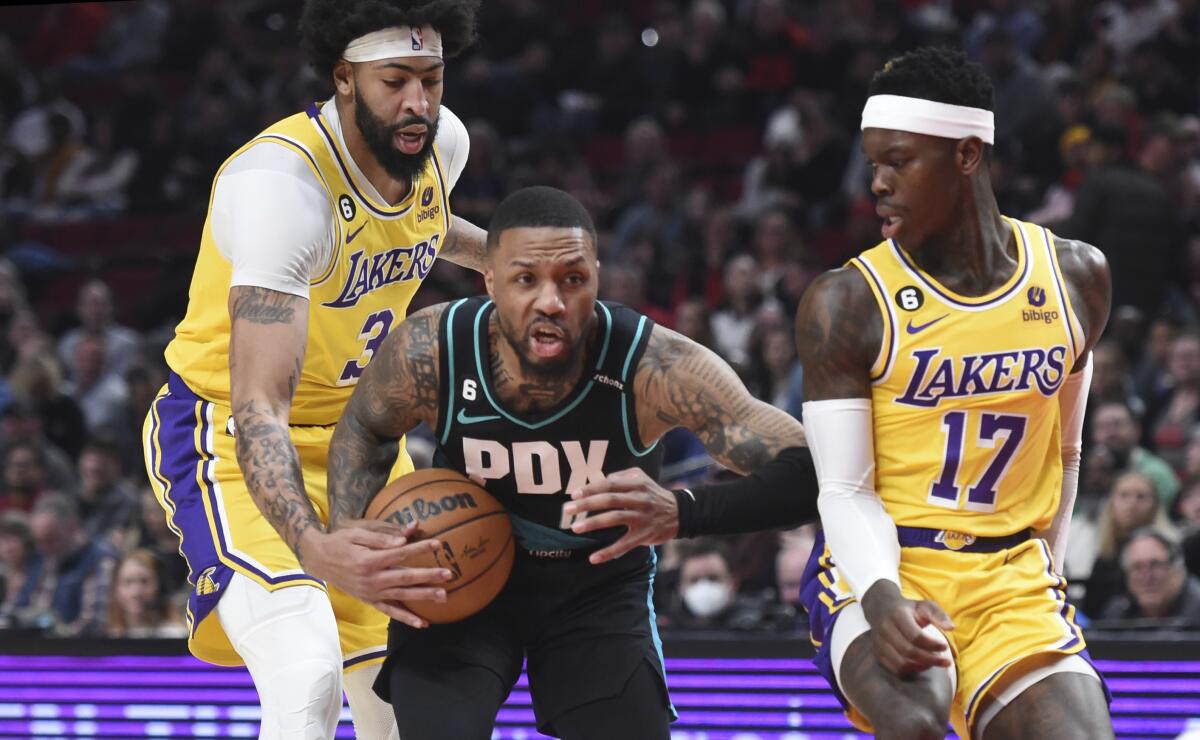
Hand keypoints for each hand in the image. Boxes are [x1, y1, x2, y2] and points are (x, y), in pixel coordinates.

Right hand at [298, 519, 453, 627]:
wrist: (320, 561)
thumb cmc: (339, 543)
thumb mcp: (356, 533)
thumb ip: (380, 537)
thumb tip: (404, 539)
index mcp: (369, 560)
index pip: (400, 554)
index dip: (420, 548)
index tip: (438, 544)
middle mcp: (372, 579)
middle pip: (405, 577)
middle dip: (429, 576)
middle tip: (448, 574)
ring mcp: (371, 592)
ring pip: (402, 596)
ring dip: (424, 596)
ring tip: (443, 596)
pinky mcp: (370, 601)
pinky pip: (391, 611)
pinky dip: (407, 618)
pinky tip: (423, 623)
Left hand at [562, 467, 678, 564]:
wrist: (679, 513)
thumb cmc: (654, 494)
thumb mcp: (642, 478)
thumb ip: (621, 476)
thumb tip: (601, 479)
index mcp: (636, 484)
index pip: (610, 484)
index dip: (591, 489)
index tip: (574, 494)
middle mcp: (639, 499)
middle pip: (609, 500)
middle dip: (586, 505)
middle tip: (567, 510)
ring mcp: (641, 518)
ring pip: (614, 519)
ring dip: (593, 524)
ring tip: (576, 528)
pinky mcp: (643, 536)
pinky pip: (624, 545)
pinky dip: (608, 552)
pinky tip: (593, 558)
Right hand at [860, 580, 953, 675]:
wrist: (883, 609)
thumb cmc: (909, 610)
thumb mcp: (925, 606)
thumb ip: (939, 615)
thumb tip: (952, 628)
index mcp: (897, 615)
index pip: (915, 636)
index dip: (932, 644)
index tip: (946, 647)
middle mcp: (885, 629)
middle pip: (909, 651)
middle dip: (931, 659)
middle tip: (947, 662)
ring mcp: (879, 642)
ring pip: (901, 662)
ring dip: (922, 666)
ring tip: (935, 662)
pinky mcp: (877, 653)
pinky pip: (895, 669)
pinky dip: (911, 670)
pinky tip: (923, 665)